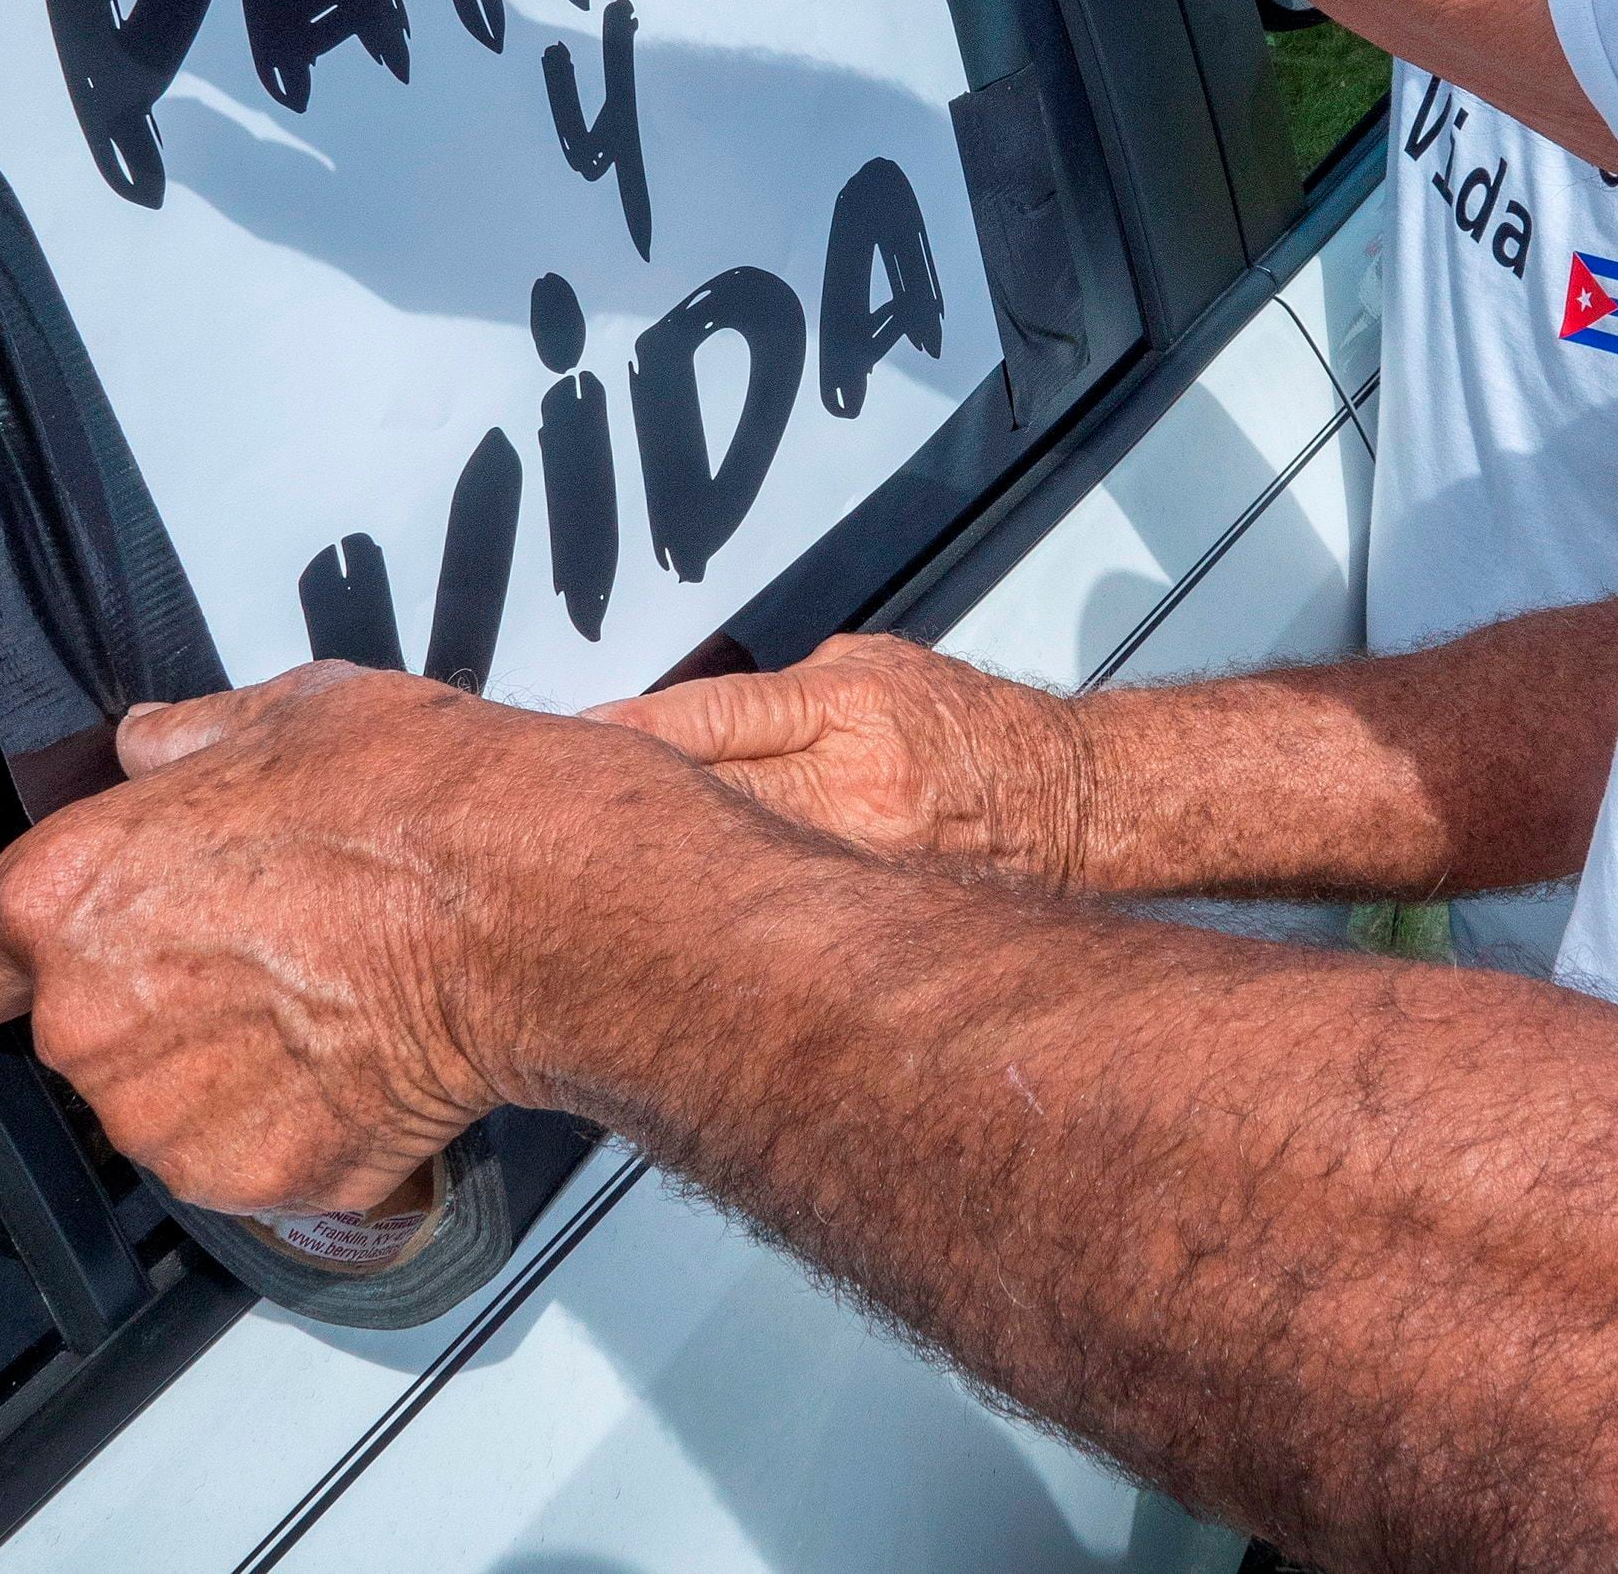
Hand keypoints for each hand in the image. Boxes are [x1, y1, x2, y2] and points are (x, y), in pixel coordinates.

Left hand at [0, 663, 636, 1215]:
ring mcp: (169, 1120)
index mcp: (66, 899)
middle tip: (259, 952)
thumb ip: (186, 740)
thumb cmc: (408, 804)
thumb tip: (148, 746)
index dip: (16, 953)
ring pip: (169, 1107)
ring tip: (325, 1003)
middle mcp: (89, 1025)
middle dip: (152, 1005)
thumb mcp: (286, 715)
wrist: (526, 909)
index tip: (76, 944)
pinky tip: (363, 1059)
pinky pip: (255, 1160)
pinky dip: (299, 1126)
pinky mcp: (256, 1182)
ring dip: (225, 1073)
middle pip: (80, 1037)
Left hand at [587, 633, 1092, 891]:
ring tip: (584, 900)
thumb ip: (778, 695)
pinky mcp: (874, 920)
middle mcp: (849, 791)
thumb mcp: (873, 668)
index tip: (568, 747)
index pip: (710, 720)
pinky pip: (783, 926)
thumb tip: (677, 725)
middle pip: (707, 804)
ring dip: (663, 886)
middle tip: (546, 832)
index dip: (630, 734)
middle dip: (628, 818)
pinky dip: (726, 934)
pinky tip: (676, 948)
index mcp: (844, 712)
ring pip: (736, 878)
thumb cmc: (968, 726)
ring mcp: (861, 866)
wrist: (1071, 801)